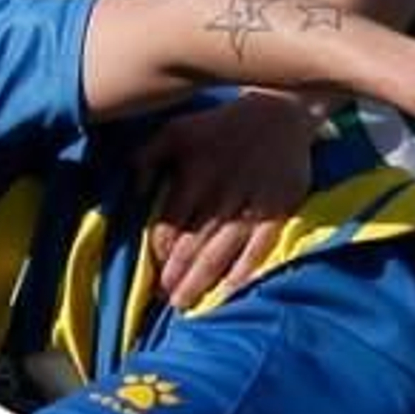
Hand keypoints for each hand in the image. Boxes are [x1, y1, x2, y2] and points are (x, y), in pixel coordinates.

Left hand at [137, 92, 315, 309]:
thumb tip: (134, 188)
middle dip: (178, 274)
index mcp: (195, 174)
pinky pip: (259, 247)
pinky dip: (244, 270)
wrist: (280, 111)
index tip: (156, 272)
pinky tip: (229, 291)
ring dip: (202, 279)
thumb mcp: (178, 129)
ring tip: (187, 302)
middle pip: (193, 243)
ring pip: (222, 249)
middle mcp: (221, 192)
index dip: (161, 252)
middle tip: (167, 299)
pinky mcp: (278, 211)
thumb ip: (149, 155)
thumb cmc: (222, 126)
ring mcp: (251, 204)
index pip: (171, 224)